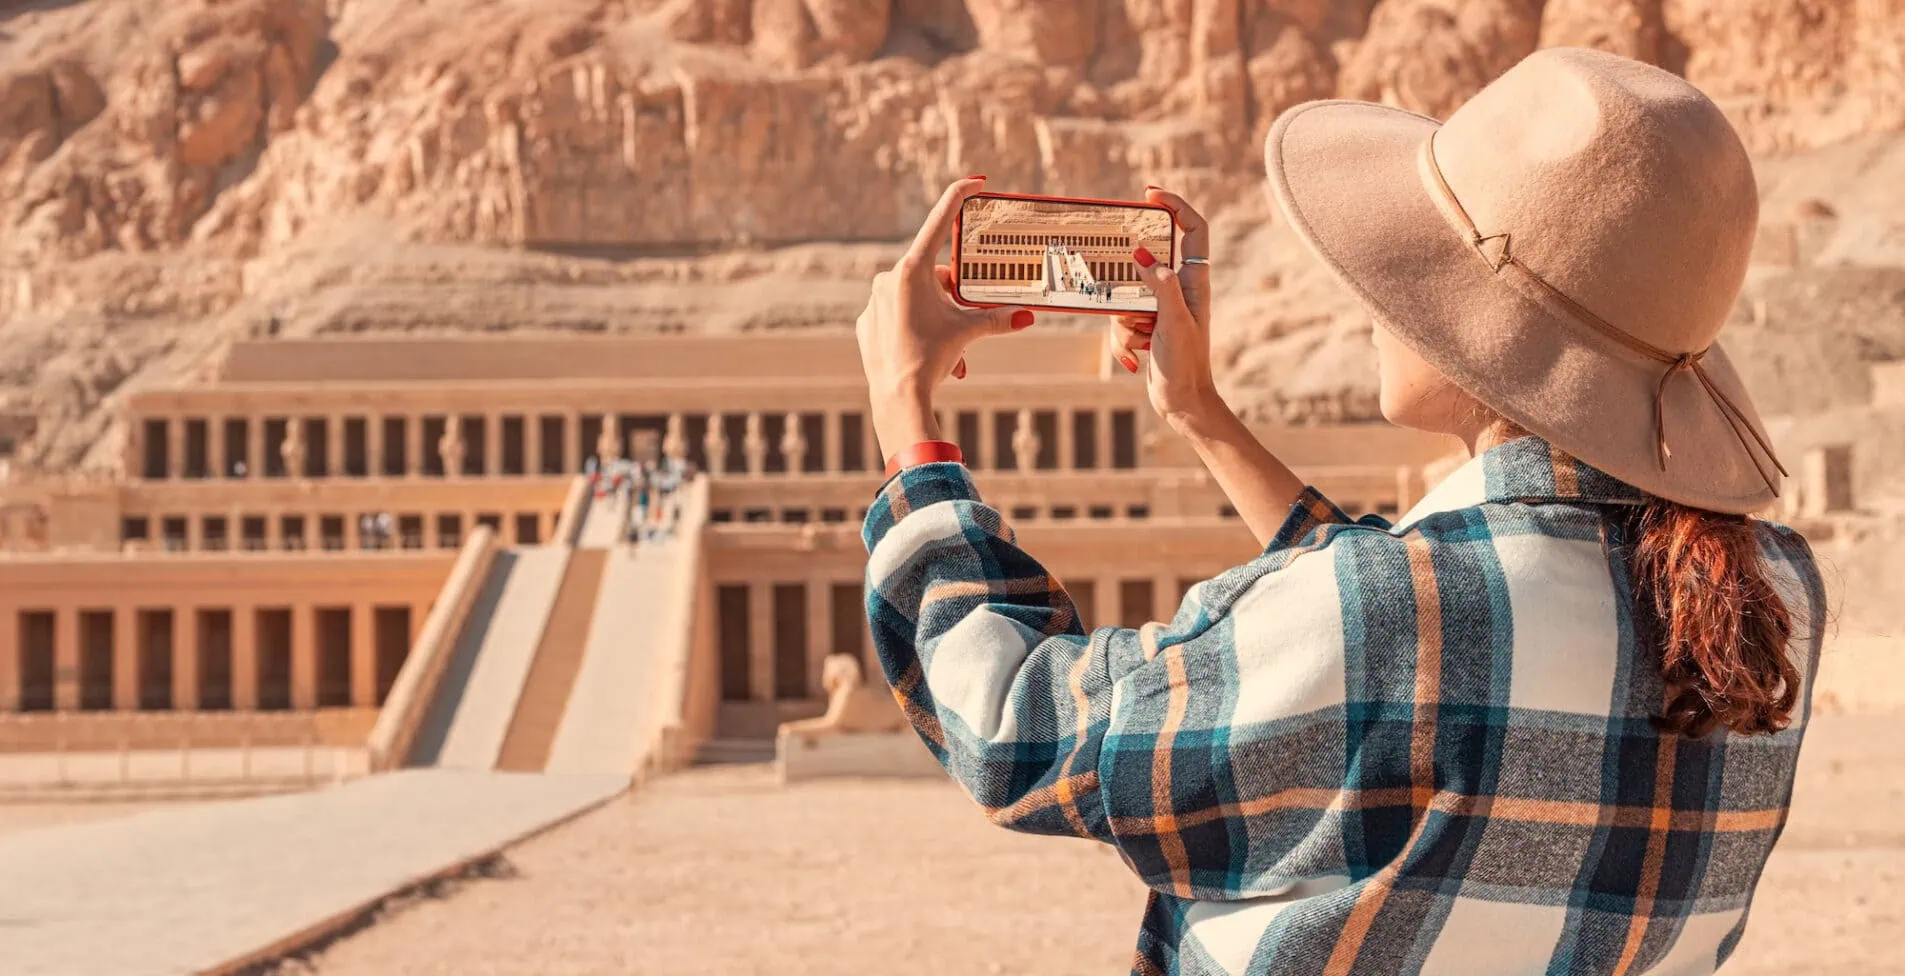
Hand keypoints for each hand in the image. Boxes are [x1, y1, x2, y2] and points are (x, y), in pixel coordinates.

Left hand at [856, 177, 1036, 455]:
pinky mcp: (867, 323)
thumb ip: (998, 318)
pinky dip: (917, 329)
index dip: (959, 196)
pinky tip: (923, 351)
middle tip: (965, 319)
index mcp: (913, 269)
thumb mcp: (968, 331)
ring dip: (939, 317)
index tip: (975, 180)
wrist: (898, 396)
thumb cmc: (933, 358)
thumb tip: (1028, 317)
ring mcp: (874, 301)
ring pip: (918, 299)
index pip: (940, 221)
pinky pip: (898, 317)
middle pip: (935, 275)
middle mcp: (888, 278)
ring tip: (950, 350)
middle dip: (954, 296)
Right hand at [1109, 187, 1221, 432]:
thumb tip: (1143, 254)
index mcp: (1194, 281)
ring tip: (1144, 340)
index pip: (1192, 229)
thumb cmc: (1186, 366)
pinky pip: (1120, 318)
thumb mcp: (1174, 324)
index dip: (1175, 205)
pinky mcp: (1145, 324)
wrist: (1181, 404)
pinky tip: (1136, 357)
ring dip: (1124, 319)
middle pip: (1148, 260)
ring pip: (1126, 292)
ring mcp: (1160, 307)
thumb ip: (1161, 287)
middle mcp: (1178, 289)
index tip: (1149, 194)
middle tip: (1122, 282)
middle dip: (1130, 278)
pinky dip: (1122, 338)